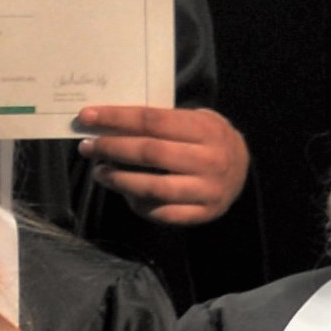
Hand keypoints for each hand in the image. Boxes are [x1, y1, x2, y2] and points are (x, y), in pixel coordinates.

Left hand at [71, 103, 248, 228]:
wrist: (243, 171)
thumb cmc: (207, 140)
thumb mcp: (193, 120)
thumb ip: (159, 121)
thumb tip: (107, 121)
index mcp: (206, 130)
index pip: (152, 120)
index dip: (116, 118)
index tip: (87, 117)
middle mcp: (210, 160)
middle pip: (149, 153)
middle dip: (111, 148)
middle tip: (87, 147)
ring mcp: (208, 190)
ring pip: (153, 187)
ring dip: (119, 179)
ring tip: (99, 172)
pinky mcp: (203, 214)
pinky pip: (162, 213)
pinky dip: (137, 204)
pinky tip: (123, 193)